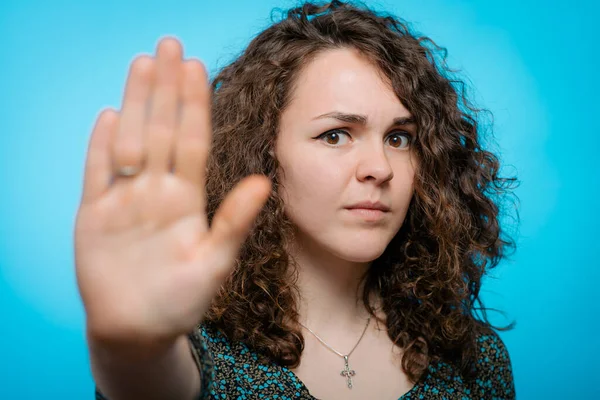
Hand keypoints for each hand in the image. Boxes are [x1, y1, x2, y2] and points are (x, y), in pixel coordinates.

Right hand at [74, 37, 270, 353]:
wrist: (138, 330)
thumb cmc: (180, 301)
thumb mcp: (214, 263)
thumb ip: (234, 222)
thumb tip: (263, 183)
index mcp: (188, 199)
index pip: (193, 141)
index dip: (196, 105)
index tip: (199, 68)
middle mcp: (158, 191)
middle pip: (162, 130)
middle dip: (167, 89)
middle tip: (171, 45)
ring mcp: (125, 199)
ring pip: (131, 141)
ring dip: (136, 104)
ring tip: (143, 64)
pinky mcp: (95, 215)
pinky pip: (98, 173)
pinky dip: (101, 146)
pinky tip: (110, 115)